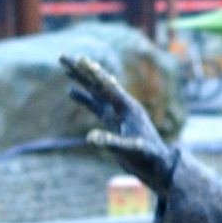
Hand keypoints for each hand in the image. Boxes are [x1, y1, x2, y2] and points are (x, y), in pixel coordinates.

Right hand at [64, 53, 176, 192]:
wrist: (159, 165)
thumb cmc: (149, 158)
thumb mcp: (131, 150)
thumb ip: (112, 142)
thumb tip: (90, 138)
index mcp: (127, 107)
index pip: (106, 86)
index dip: (92, 73)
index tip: (78, 59)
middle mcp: (121, 106)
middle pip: (98, 84)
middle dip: (80, 71)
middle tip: (62, 57)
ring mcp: (117, 113)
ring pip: (95, 92)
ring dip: (81, 81)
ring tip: (65, 68)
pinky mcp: (113, 121)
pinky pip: (95, 105)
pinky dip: (84, 98)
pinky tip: (71, 91)